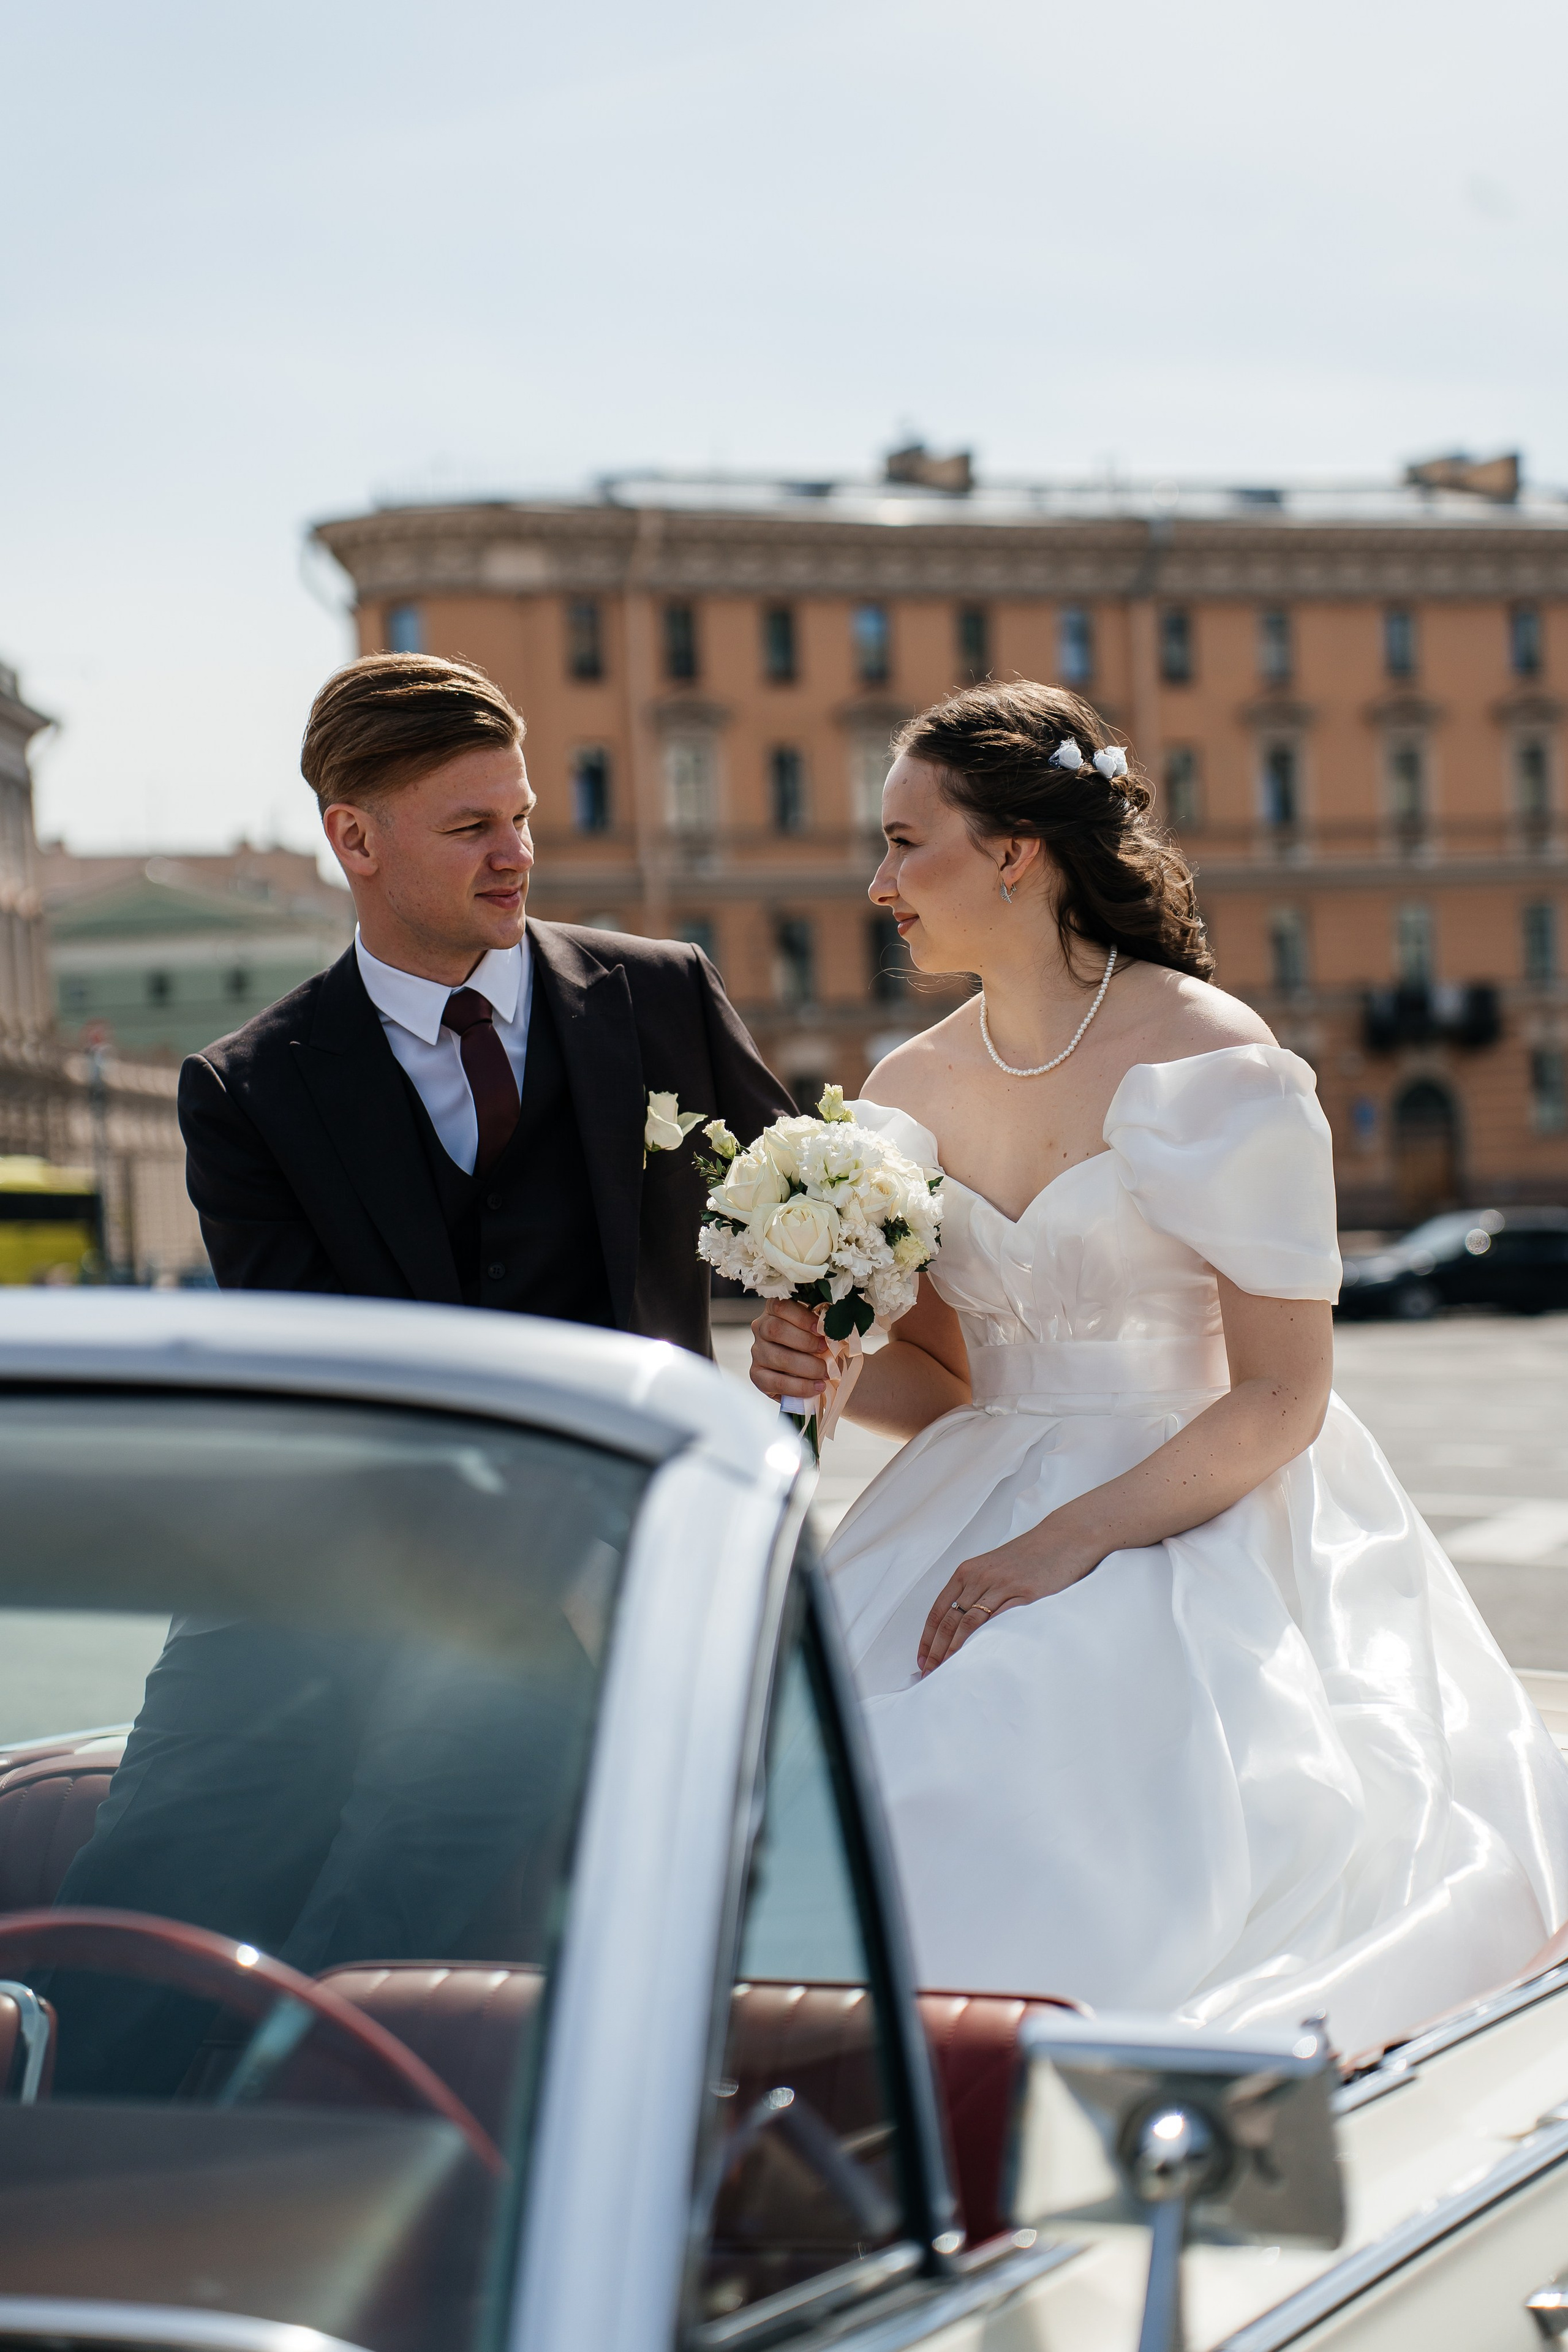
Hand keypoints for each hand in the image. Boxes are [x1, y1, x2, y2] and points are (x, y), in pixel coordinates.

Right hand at [750, 1297, 827, 1402]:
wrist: (805, 1369)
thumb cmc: (814, 1343)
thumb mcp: (817, 1328)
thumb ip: (821, 1326)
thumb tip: (835, 1327)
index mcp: (774, 1311)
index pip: (780, 1307)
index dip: (802, 1317)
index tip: (821, 1328)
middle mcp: (761, 1328)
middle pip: (776, 1330)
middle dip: (806, 1342)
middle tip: (825, 1350)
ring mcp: (757, 1352)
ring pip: (778, 1357)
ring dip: (807, 1367)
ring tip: (825, 1373)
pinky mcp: (757, 1375)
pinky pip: (776, 1382)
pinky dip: (799, 1387)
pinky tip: (815, 1387)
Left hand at [917, 1518, 1100, 1674]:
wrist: (1064, 1537)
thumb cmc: (1029, 1556)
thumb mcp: (993, 1567)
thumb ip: (975, 1590)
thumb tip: (957, 1625)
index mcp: (968, 1571)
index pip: (939, 1610)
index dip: (928, 1638)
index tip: (922, 1659)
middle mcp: (981, 1577)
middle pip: (950, 1620)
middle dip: (937, 1650)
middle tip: (931, 1673)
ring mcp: (1004, 1586)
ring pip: (970, 1623)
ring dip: (956, 1650)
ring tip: (949, 1671)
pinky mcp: (1027, 1595)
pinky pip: (1000, 1621)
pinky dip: (986, 1641)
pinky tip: (979, 1658)